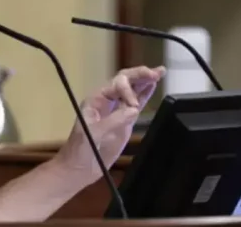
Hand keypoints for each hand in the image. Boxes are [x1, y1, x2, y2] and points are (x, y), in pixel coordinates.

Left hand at [56, 65, 164, 184]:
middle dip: (139, 75)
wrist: (81, 167)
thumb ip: (114, 120)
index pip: (116, 84)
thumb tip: (134, 109)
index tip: (134, 107)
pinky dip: (145, 94)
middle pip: (124, 81)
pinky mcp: (125, 121)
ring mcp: (116, 110)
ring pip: (132, 90)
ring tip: (160, 72)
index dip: (128, 90)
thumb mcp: (94, 133)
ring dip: (145, 81)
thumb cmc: (81, 149)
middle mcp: (106, 101)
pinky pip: (136, 103)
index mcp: (96, 99)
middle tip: (156, 72)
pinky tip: (153, 86)